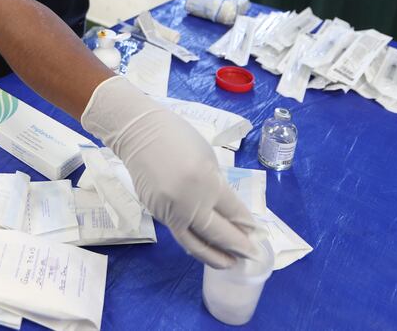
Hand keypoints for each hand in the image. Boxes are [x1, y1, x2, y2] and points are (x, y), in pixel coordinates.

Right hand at [82, 76, 257, 266]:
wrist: (139, 133)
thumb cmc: (178, 137)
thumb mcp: (208, 159)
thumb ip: (217, 187)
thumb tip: (228, 214)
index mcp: (206, 183)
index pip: (233, 213)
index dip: (247, 227)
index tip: (257, 236)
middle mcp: (188, 203)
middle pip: (218, 234)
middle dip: (238, 246)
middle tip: (250, 255)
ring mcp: (169, 212)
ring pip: (195, 243)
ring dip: (215, 256)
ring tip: (229, 262)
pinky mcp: (156, 214)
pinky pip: (180, 233)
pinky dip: (195, 243)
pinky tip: (206, 246)